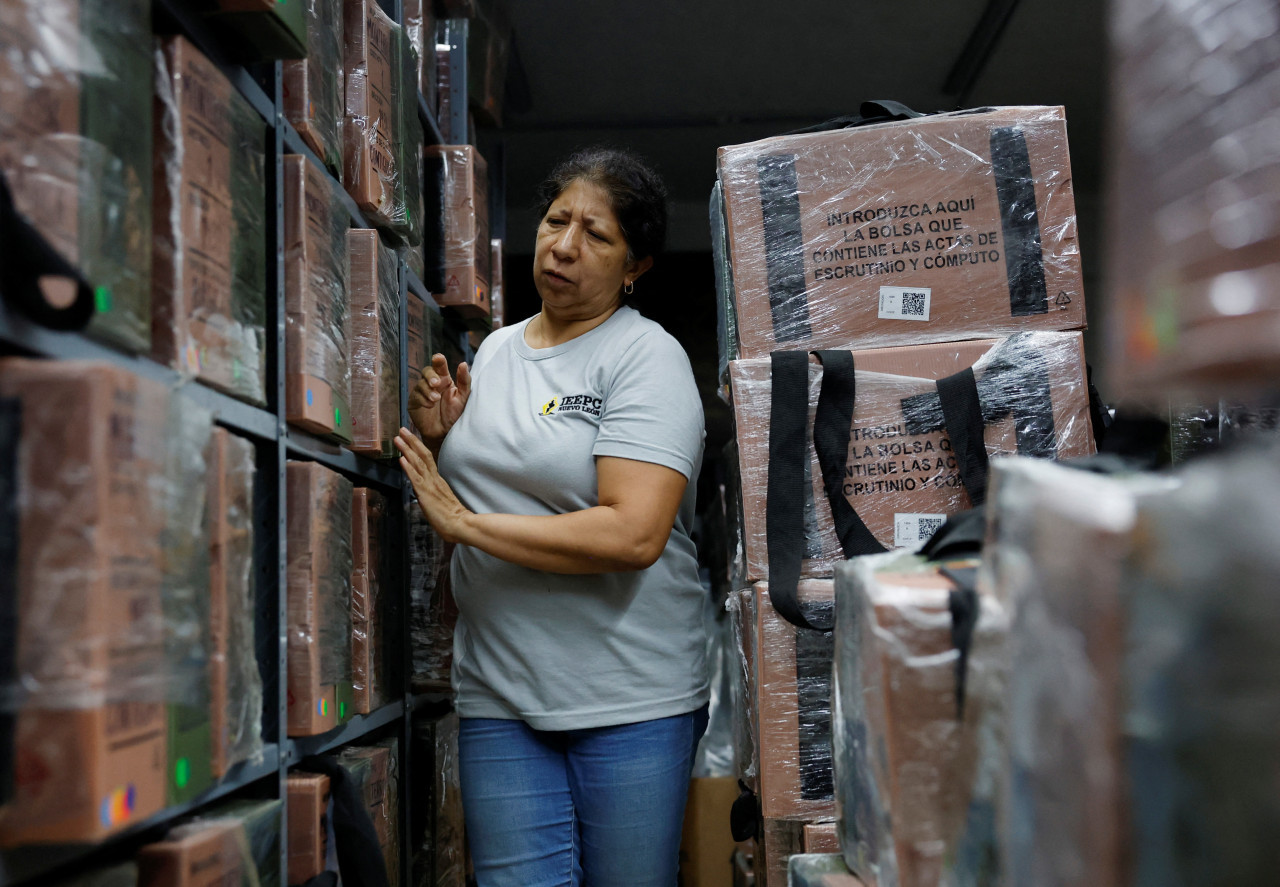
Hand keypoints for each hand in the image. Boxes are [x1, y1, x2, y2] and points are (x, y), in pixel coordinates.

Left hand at [396, 427, 471, 543]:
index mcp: (438, 481)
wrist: (461, 524)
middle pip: (423, 455)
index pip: (427, 460)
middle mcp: (434, 479)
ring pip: (418, 463)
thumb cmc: (453, 518)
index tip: (411, 438)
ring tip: (398, 439)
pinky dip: (408, 467)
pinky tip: (401, 458)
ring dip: (407, 449)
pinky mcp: (426, 493)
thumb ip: (434, 495)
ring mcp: (430, 485)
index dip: (418, 448)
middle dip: (412, 441)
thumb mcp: (441, 502)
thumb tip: (426, 495)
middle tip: (402, 430)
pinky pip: (415, 477)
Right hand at [408, 354, 469, 447]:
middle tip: (436, 383)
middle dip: (431, 376)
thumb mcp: (463, 398)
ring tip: (436, 399)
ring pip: (420, 384)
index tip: (438, 358)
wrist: (445, 433)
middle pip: (426, 371)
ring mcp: (422, 392)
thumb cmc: (455, 415)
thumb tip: (463, 363)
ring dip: (428, 390)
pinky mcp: (414, 402)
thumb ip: (464, 381)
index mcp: (444, 379)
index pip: (440, 366)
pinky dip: (423, 399)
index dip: (438, 361)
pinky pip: (415, 396)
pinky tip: (429, 406)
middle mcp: (432, 384)